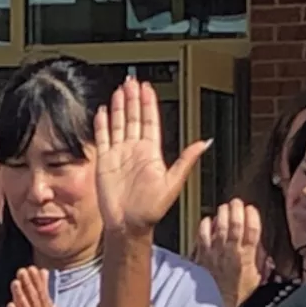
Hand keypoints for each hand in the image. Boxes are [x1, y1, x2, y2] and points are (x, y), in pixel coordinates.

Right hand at [93, 77, 208, 234]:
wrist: (129, 225)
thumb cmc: (151, 210)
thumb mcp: (173, 183)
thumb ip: (186, 161)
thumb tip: (204, 143)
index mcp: (151, 153)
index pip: (149, 121)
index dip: (148, 104)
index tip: (148, 88)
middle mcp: (135, 150)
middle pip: (133, 118)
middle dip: (132, 99)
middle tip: (132, 81)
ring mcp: (119, 155)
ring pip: (118, 124)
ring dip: (118, 107)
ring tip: (119, 91)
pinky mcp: (104, 162)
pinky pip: (102, 138)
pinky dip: (102, 124)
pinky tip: (102, 111)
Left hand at [197, 199, 265, 306]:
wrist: (216, 304)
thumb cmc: (236, 292)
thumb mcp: (256, 278)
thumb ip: (260, 260)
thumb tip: (263, 249)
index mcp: (247, 257)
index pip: (252, 230)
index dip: (252, 216)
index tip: (251, 209)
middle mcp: (231, 252)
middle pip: (235, 224)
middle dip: (236, 209)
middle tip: (236, 202)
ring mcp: (215, 252)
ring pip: (219, 227)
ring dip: (222, 214)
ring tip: (224, 207)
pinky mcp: (202, 255)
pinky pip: (202, 235)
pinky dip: (205, 225)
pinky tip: (208, 220)